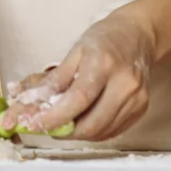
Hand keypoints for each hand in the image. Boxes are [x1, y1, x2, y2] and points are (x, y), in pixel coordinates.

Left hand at [0, 9, 155, 141]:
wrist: (138, 35)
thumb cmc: (104, 39)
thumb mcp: (75, 51)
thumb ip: (54, 79)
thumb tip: (28, 101)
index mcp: (104, 63)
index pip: (78, 99)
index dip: (54, 116)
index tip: (33, 123)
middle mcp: (124, 83)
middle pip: (91, 123)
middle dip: (63, 131)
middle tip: (45, 125)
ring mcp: (136, 98)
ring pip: (101, 132)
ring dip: (77, 134)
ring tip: (63, 122)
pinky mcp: (141, 109)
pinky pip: (112, 131)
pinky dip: (93, 132)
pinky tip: (83, 121)